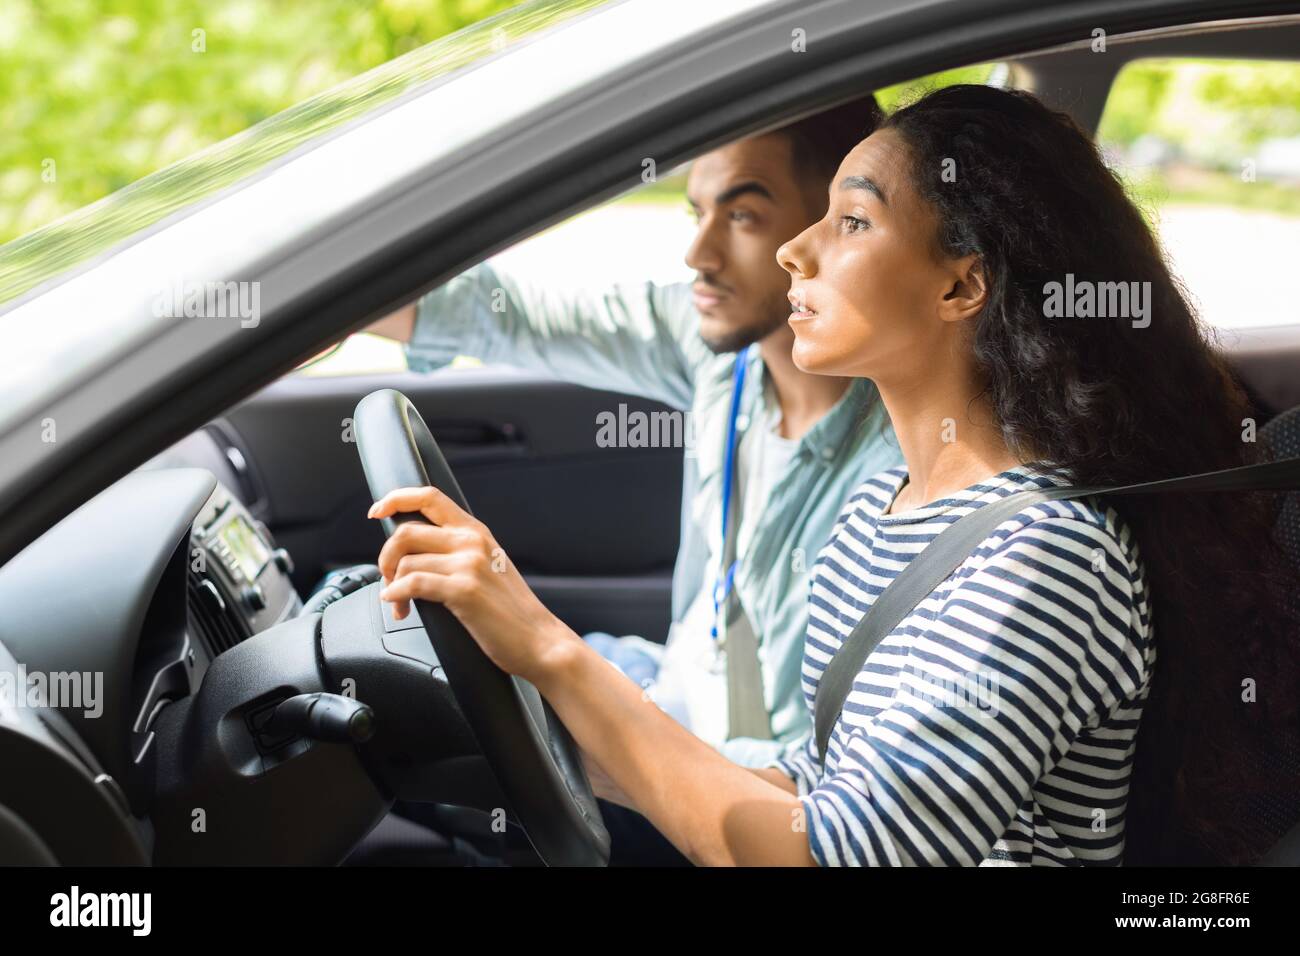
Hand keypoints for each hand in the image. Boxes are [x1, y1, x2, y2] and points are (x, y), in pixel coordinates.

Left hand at [369, 486, 576, 680]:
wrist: (539, 640)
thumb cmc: (511, 612)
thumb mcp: (488, 567)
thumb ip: (458, 552)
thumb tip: (413, 554)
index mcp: (476, 531)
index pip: (429, 497)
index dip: (395, 499)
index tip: (376, 512)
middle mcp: (472, 541)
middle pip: (406, 530)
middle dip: (385, 557)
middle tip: (388, 579)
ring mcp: (469, 564)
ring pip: (406, 561)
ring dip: (391, 586)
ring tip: (400, 606)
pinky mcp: (464, 590)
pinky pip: (413, 583)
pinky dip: (396, 595)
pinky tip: (399, 606)